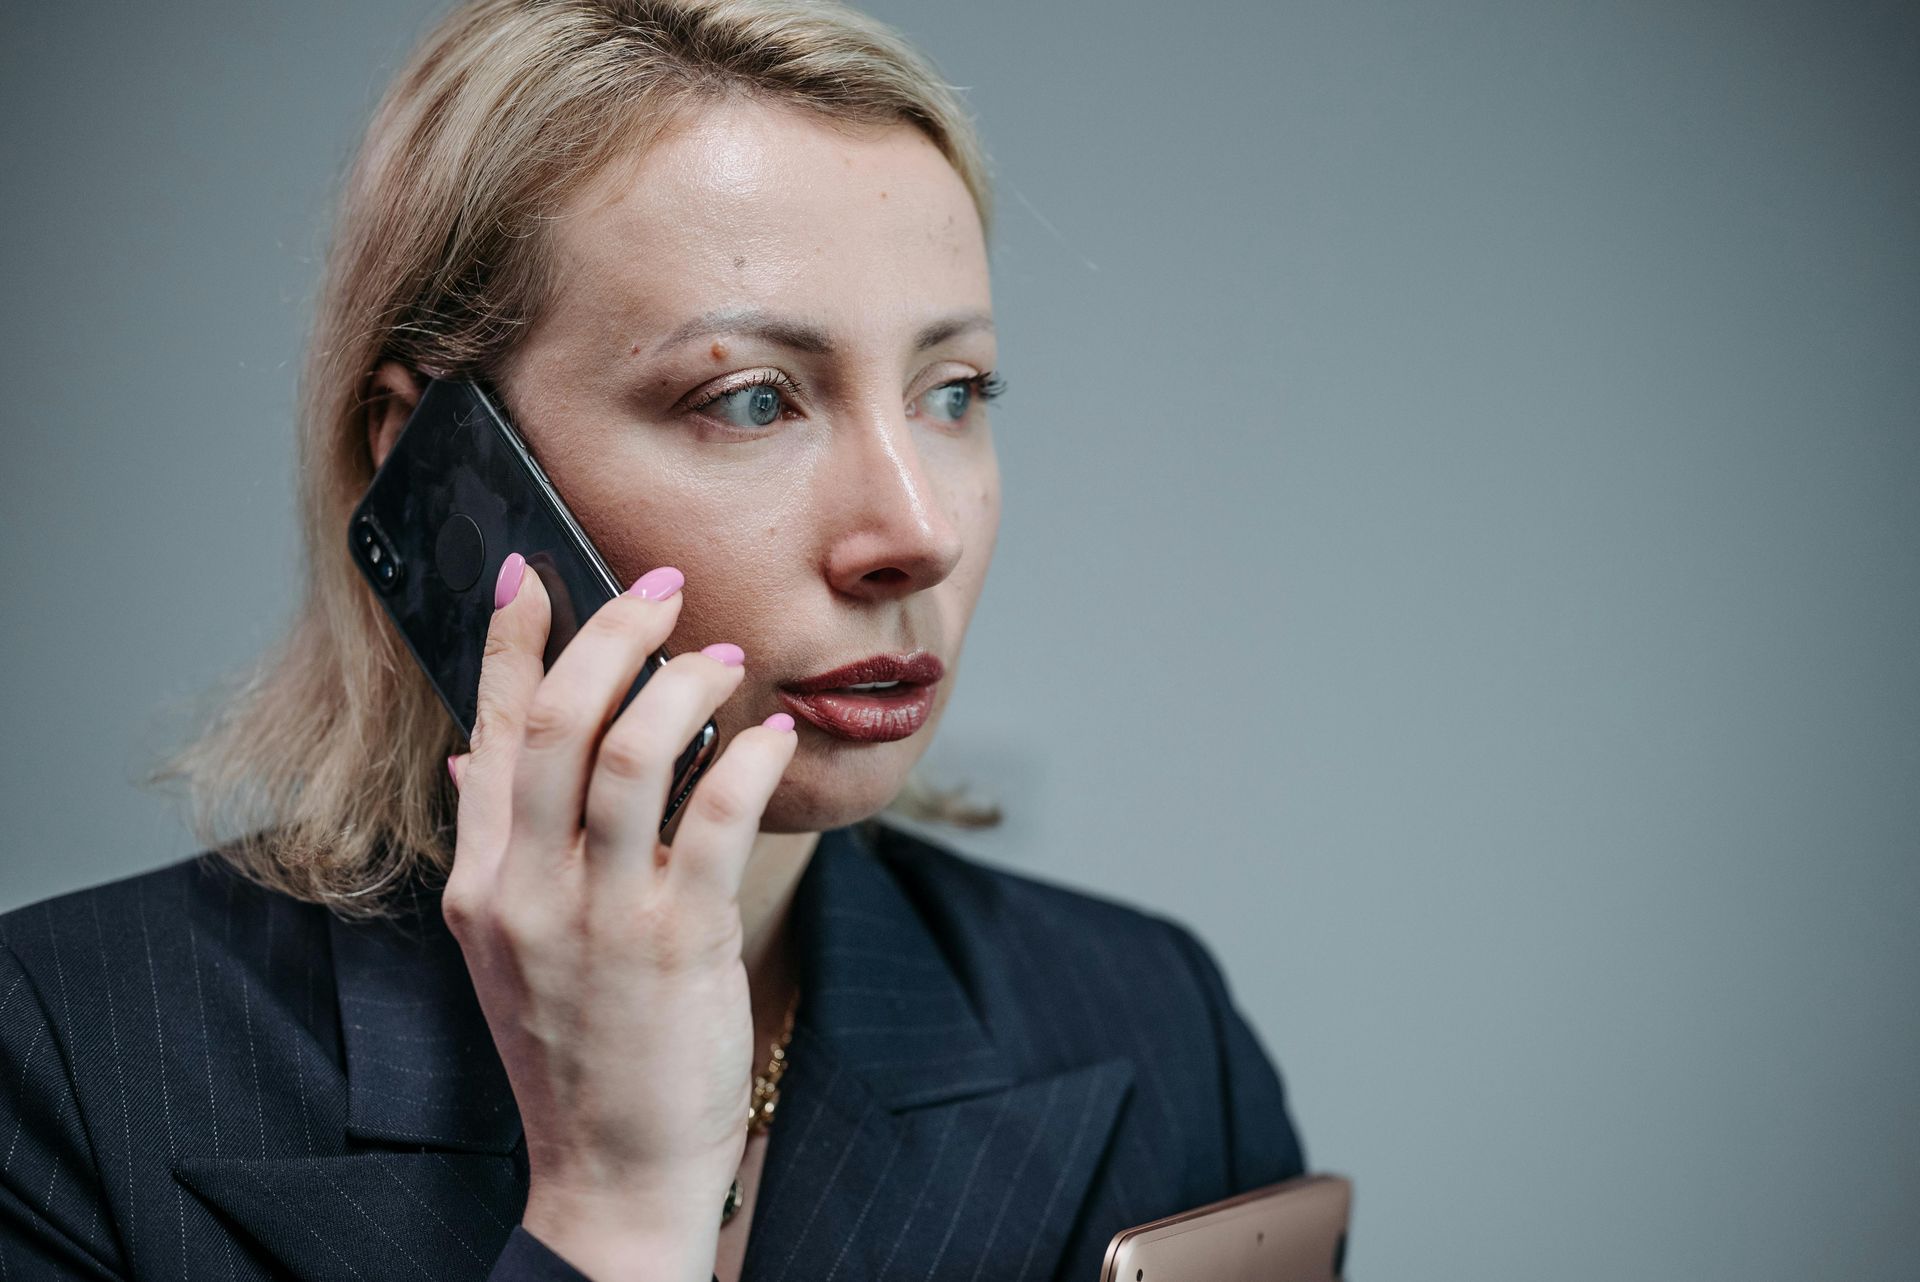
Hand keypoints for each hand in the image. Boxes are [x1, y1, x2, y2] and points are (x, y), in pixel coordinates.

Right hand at [443, 555, 797, 1281]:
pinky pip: (716, 817)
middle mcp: (528, 889)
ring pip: (632, 753)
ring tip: (724, 657)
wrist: (611, 1172)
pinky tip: (773, 736)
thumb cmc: (575, 1050)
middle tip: (662, 585)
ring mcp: (599, 916)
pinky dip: (750, 759)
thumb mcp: (507, 948)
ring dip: (686, 683)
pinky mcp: (676, 943)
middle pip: (556, 719)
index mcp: (483, 881)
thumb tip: (468, 756)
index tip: (532, 570)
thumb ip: (492, 844)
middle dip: (612, 631)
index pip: (488, 731)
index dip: (511, 641)